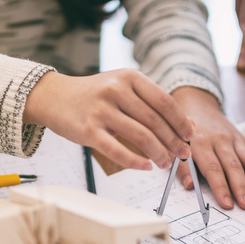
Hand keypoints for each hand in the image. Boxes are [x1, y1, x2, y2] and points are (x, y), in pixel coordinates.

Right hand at [24, 69, 195, 169]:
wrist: (54, 97)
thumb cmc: (93, 95)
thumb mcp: (123, 89)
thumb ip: (153, 104)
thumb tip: (189, 125)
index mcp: (129, 77)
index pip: (164, 102)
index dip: (180, 122)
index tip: (190, 136)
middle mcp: (116, 90)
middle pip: (155, 121)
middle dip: (173, 141)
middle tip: (183, 154)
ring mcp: (101, 110)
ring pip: (140, 136)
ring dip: (158, 153)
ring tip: (165, 163)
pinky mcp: (88, 130)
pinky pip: (117, 150)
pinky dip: (135, 161)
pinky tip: (145, 166)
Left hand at [171, 87, 244, 209]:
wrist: (196, 105)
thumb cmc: (183, 132)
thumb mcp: (175, 147)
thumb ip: (181, 167)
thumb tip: (189, 186)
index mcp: (200, 142)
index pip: (212, 168)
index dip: (220, 187)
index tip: (227, 204)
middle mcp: (219, 139)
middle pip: (233, 166)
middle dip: (241, 188)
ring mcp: (233, 138)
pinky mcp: (242, 138)